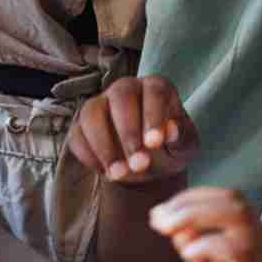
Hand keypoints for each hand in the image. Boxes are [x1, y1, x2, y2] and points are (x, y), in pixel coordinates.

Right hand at [68, 76, 198, 183]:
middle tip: (139, 165)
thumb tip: (170, 130)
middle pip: (120, 97)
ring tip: (119, 174)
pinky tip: (105, 173)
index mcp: (156, 87)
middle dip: (128, 132)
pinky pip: (77, 134)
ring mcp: (100, 104)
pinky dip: (88, 155)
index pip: (154, 91)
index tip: (154, 143)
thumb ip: (181, 137)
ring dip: (104, 145)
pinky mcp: (82, 126)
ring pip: (91, 112)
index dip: (153, 115)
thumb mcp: (185, 147)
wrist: (149, 165)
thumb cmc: (170, 148)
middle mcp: (126, 88)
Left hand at [149, 187, 261, 261]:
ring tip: (167, 229)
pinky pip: (238, 249)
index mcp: (259, 241)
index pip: (230, 199)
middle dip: (188, 202)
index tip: (164, 213)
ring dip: (194, 215)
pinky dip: (207, 245)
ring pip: (237, 216)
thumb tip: (175, 229)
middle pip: (232, 200)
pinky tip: (190, 257)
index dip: (193, 198)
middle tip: (158, 219)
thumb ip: (202, 254)